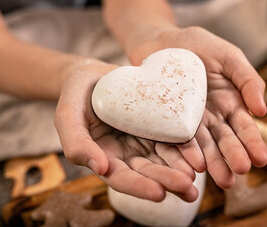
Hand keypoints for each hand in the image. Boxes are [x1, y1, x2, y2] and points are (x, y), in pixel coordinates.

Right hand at [54, 59, 200, 201]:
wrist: (93, 74)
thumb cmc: (75, 94)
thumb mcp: (67, 116)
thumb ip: (76, 143)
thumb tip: (99, 168)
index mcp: (104, 157)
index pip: (121, 178)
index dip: (138, 187)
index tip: (158, 194)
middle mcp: (127, 154)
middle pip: (148, 172)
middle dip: (167, 181)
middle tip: (187, 188)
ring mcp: (144, 141)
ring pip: (165, 159)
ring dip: (181, 169)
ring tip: (199, 174)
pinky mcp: (158, 126)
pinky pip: (173, 138)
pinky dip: (186, 147)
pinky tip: (199, 154)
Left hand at [130, 26, 266, 188]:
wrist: (159, 41)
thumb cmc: (196, 44)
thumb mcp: (227, 56)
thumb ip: (247, 79)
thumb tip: (263, 110)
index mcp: (229, 101)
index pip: (243, 126)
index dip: (252, 142)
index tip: (260, 160)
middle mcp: (211, 117)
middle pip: (223, 140)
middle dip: (231, 158)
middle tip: (237, 176)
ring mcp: (189, 122)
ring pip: (202, 146)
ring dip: (212, 163)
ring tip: (221, 181)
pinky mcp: (167, 123)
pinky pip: (176, 140)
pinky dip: (184, 153)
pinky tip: (191, 167)